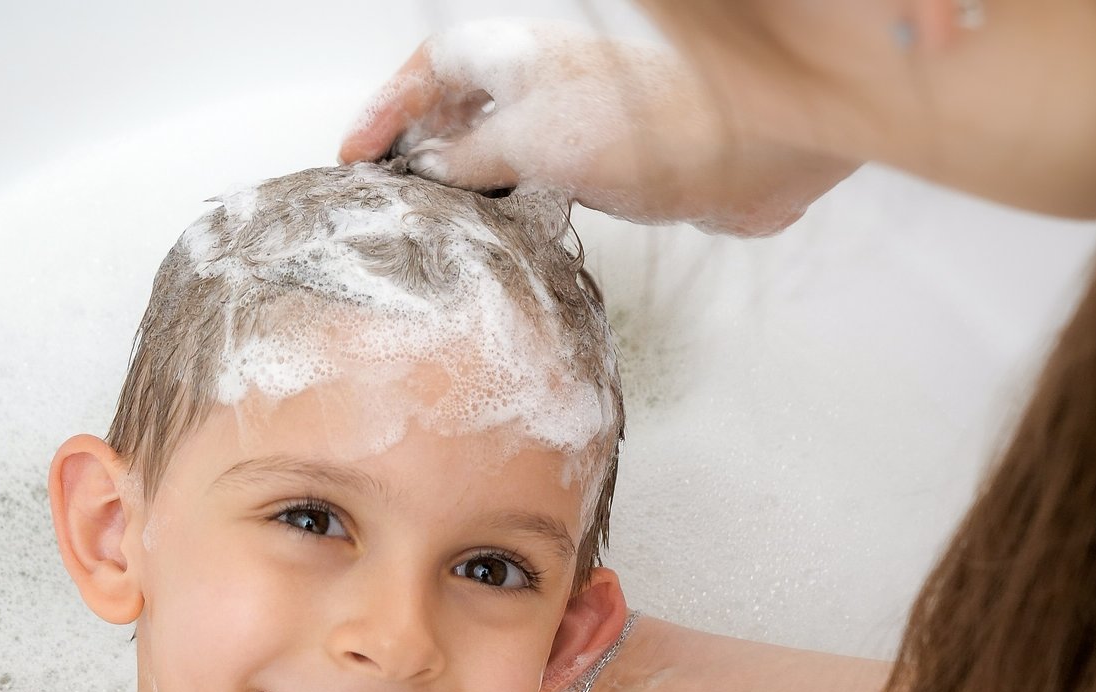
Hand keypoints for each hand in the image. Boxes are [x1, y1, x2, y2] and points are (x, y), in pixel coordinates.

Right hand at [338, 19, 858, 236]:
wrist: (740, 154)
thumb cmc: (639, 128)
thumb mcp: (523, 143)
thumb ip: (464, 162)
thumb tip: (425, 176)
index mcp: (513, 55)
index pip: (428, 68)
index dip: (385, 109)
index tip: (355, 156)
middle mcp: (538, 81)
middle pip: (457, 104)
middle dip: (415, 145)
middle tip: (383, 193)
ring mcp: (569, 122)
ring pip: (493, 145)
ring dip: (460, 179)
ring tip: (427, 219)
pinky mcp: (599, 164)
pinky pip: (532, 179)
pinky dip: (503, 201)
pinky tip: (492, 232)